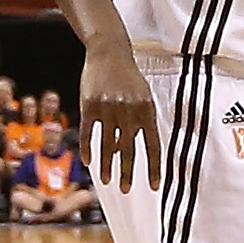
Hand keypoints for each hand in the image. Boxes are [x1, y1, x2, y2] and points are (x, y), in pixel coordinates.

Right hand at [76, 37, 160, 192]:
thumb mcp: (143, 96)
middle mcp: (129, 111)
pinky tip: (89, 163)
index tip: (154, 187)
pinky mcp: (90, 105)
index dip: (154, 168)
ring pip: (108, 145)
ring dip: (107, 165)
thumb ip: (142, 121)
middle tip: (126, 189)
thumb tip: (132, 150)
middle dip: (128, 172)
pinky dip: (89, 150)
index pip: (153, 145)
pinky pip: (89, 133)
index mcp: (147, 110)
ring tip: (107, 180)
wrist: (109, 52)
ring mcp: (109, 108)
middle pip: (129, 149)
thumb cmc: (128, 78)